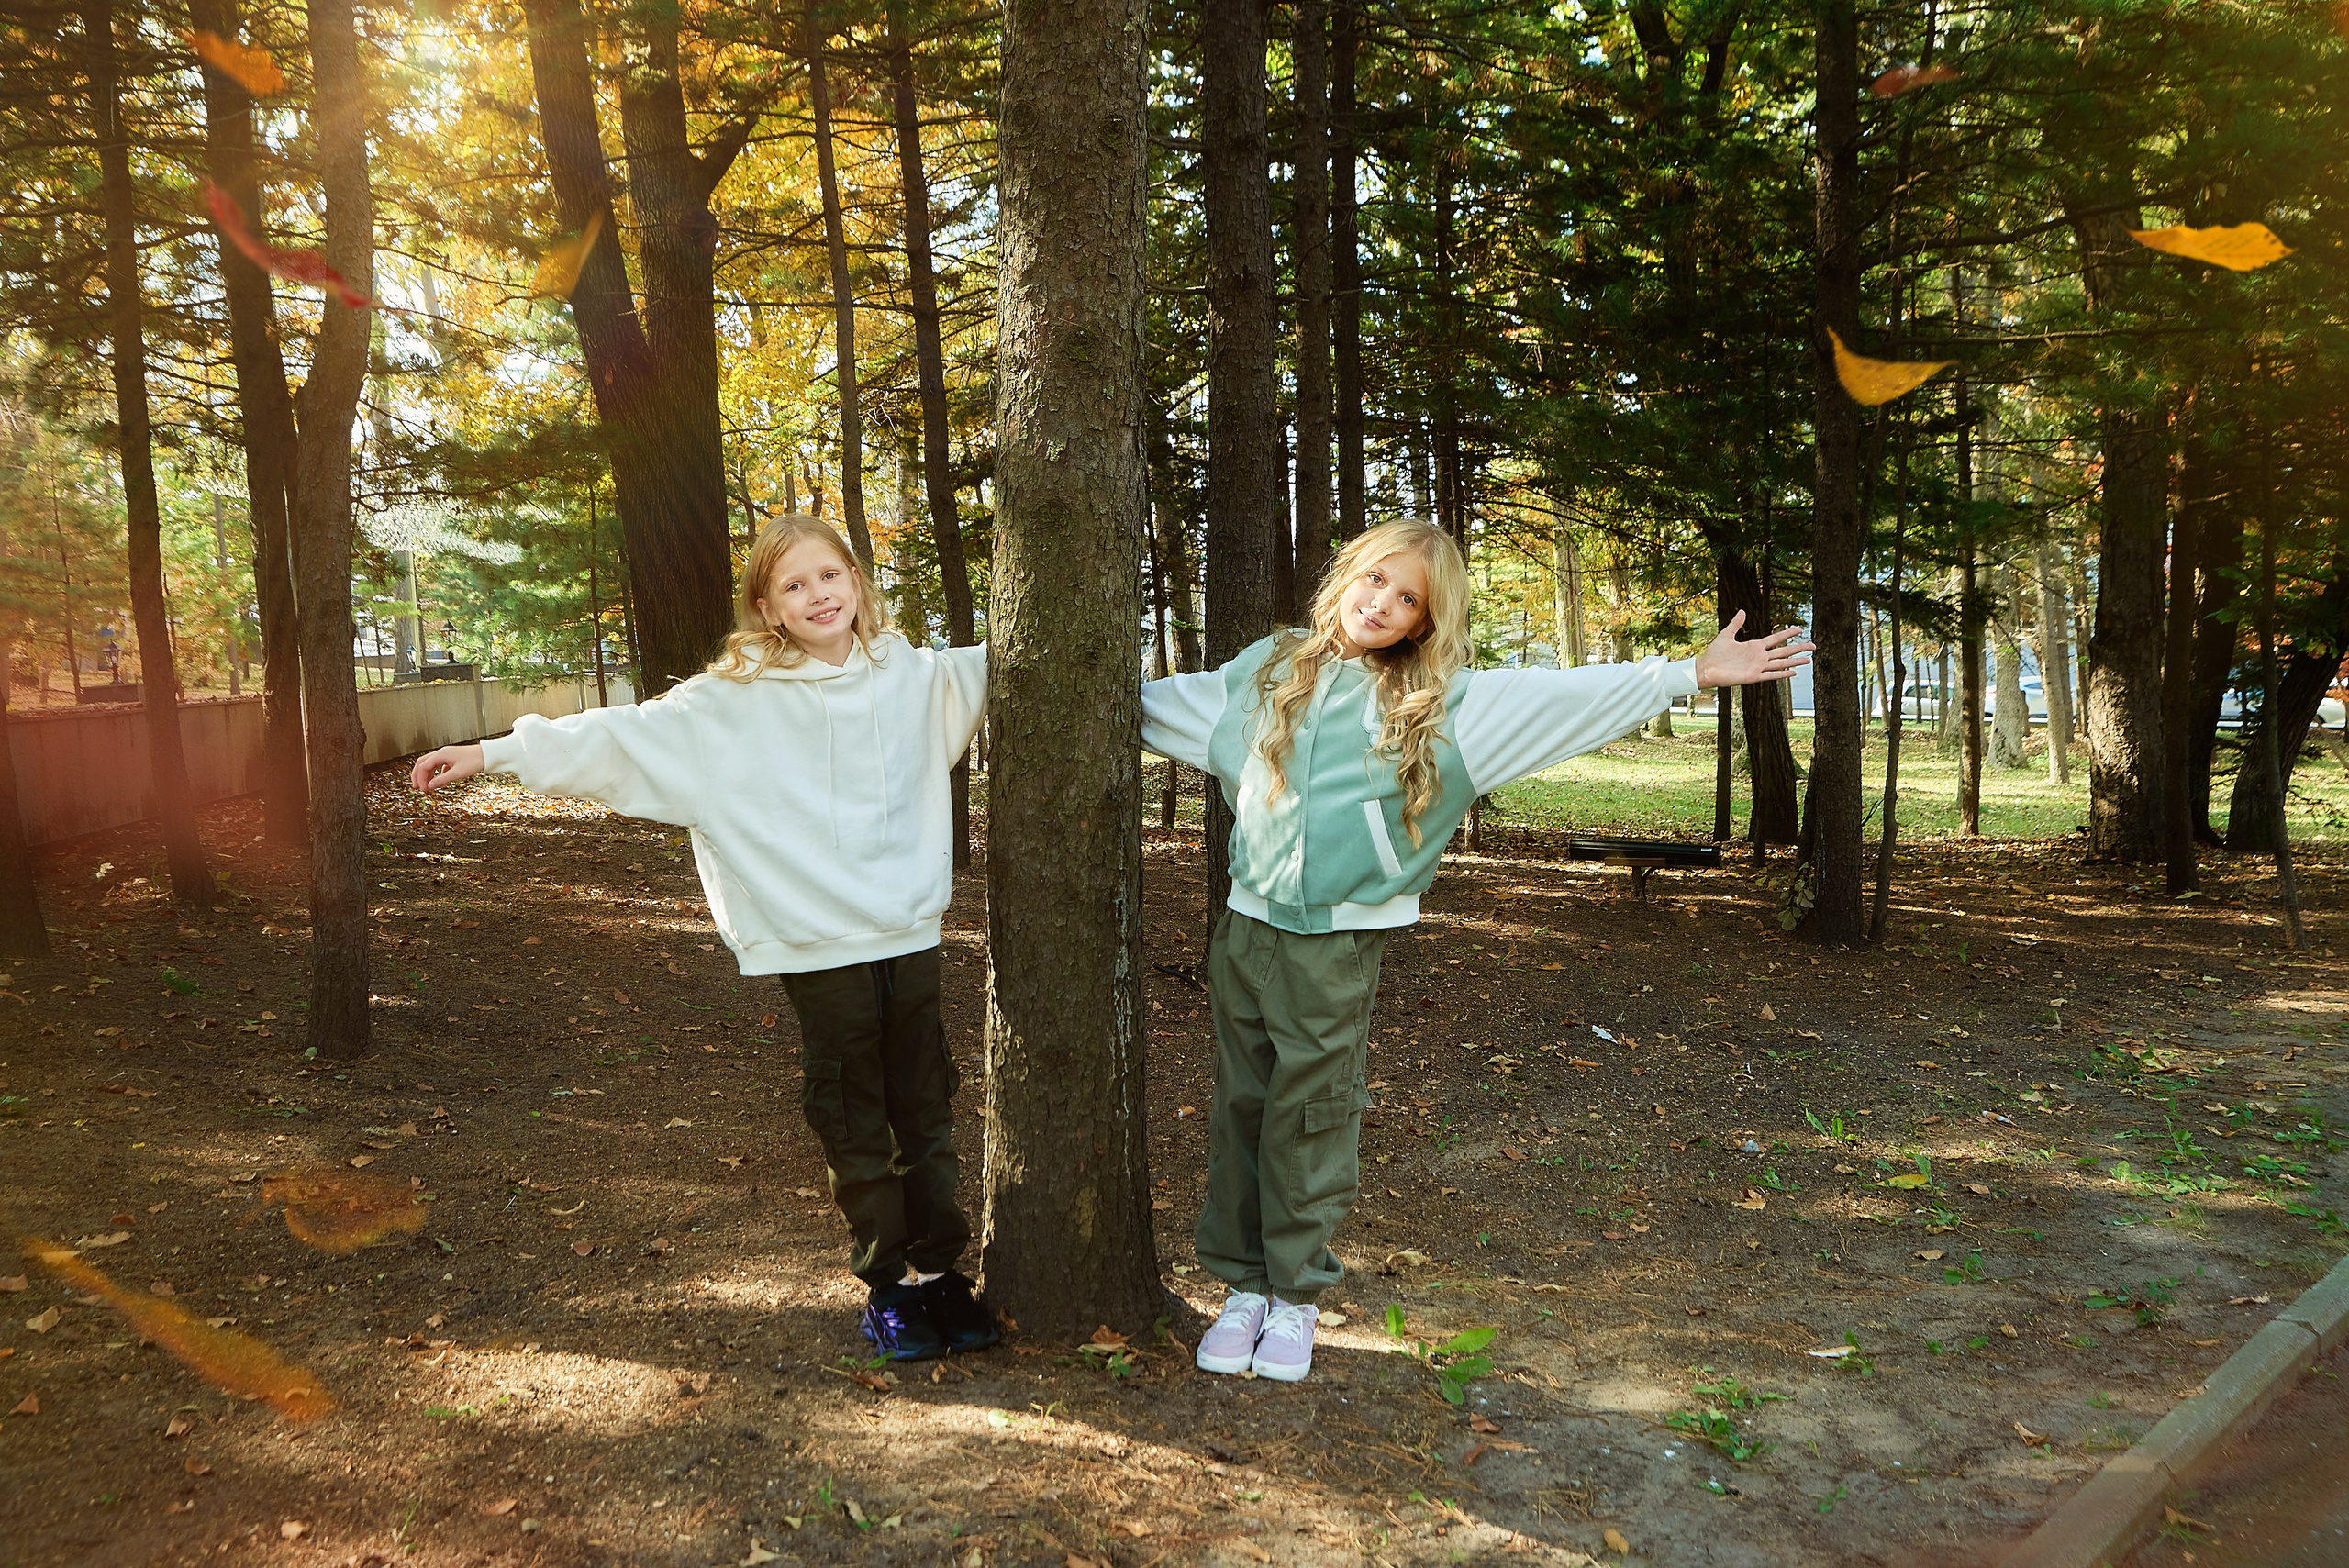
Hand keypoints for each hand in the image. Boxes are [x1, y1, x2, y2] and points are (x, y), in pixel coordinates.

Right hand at [411, 743, 485, 791]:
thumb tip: (429, 786)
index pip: (423, 766)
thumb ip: (441, 780)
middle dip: (418, 775)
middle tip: (416, 786)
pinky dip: (438, 774)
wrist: (488, 755)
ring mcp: (447, 755)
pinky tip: (441, 782)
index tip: (423, 789)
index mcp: (441, 754)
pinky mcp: (452, 759)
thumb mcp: (457, 773)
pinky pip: (440, 766)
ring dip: (428, 775)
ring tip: (427, 786)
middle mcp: (442, 753)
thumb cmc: (474, 761)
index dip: (421, 778)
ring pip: (431, 764)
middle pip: (423, 763)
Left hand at [1692, 611, 1812, 689]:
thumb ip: (1736, 624)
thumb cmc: (1715, 653)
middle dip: (1799, 648)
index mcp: (1754, 646)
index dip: (1788, 633)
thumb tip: (1743, 611)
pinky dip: (1782, 674)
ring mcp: (1758, 667)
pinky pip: (1771, 675)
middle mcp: (1759, 656)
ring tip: (1809, 660)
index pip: (1776, 638)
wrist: (1707, 668)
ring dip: (1795, 661)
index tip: (1800, 628)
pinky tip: (1793, 672)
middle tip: (1814, 645)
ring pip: (1781, 663)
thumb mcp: (1726, 635)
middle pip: (1784, 650)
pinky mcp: (1754, 676)